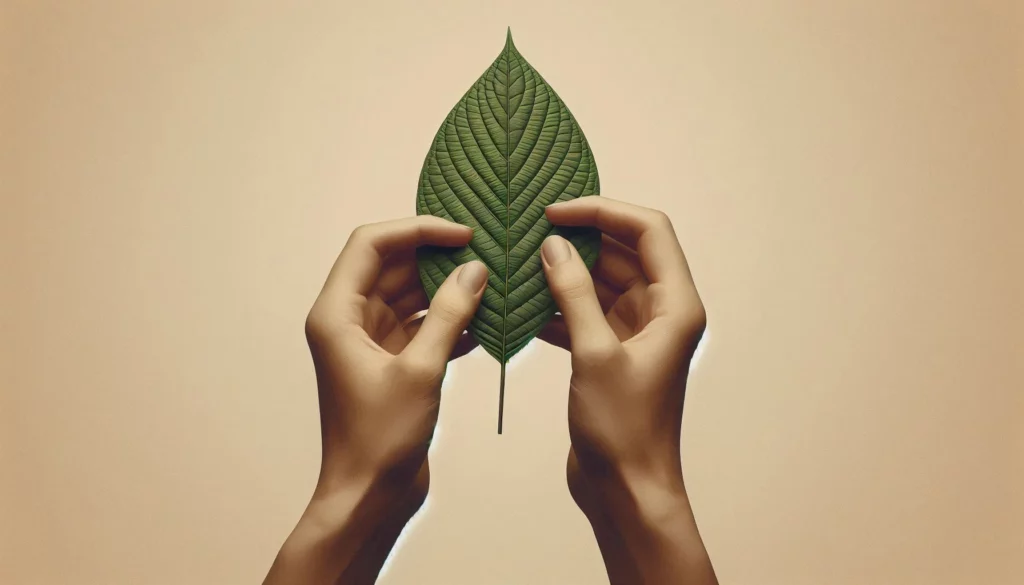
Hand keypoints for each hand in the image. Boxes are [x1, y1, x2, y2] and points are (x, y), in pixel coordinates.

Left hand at [264, 216, 487, 584]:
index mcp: (336, 314)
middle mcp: (347, 321)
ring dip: (447, 289)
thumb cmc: (379, 441)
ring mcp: (368, 342)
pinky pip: (420, 325)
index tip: (462, 233)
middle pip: (392, 265)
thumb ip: (450, 315)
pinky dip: (449, 320)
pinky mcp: (390, 363)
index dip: (416, 230)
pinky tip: (486, 322)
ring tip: (492, 283)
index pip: (371, 245)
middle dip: (437, 256)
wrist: (367, 497)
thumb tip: (475, 271)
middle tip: (485, 253)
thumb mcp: (420, 370)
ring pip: (410, 295)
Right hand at [539, 197, 716, 584]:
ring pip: (603, 281)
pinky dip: (560, 304)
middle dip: (581, 237)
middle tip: (532, 230)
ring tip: (521, 261)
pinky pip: (588, 312)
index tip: (556, 212)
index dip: (604, 211)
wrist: (628, 491)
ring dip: (566, 271)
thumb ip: (574, 295)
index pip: (649, 231)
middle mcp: (663, 312)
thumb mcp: (594, 355)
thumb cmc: (624, 432)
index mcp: (677, 305)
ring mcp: (639, 332)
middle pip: (625, 251)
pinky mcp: (614, 353)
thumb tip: (554, 246)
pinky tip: (523, 305)